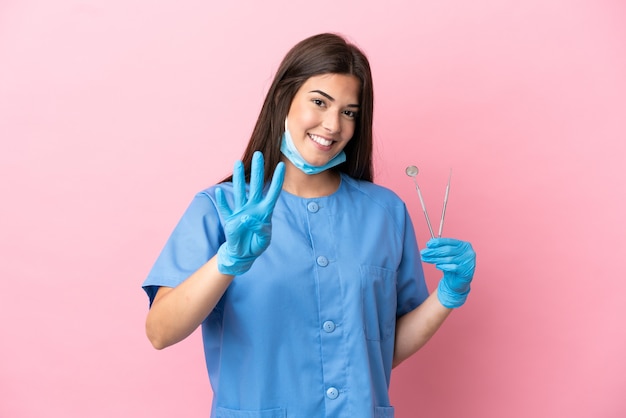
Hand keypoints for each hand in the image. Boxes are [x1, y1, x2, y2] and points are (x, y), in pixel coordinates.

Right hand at [215, 152, 284, 274]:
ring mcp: (240, 212)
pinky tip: (220, 191)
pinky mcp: (230, 219)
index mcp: (264, 212)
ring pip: (240, 191)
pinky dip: (222, 201)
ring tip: (237, 163)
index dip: (277, 180)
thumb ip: (259, 228)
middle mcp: (253, 208)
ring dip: (238, 178)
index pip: (273, 193)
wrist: (243, 254)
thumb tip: (246, 217)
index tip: (281, 166)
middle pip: (255, 186)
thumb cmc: (256, 245)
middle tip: (258, 154)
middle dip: (257, 170)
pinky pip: (226, 208)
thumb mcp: (264, 239)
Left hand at [420, 237, 475, 307]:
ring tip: (427, 259)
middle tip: (423, 252)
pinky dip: (444, 266)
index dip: (438, 242)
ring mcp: (468, 262)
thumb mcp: (446, 256)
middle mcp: (468, 252)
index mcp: (464, 245)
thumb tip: (429, 244)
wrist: (458, 282)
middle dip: (434, 251)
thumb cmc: (452, 266)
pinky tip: (437, 266)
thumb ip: (440, 249)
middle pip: (448, 250)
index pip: (450, 241)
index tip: (428, 244)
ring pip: (449, 259)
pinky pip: (453, 267)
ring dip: (436, 259)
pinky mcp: (466, 271)